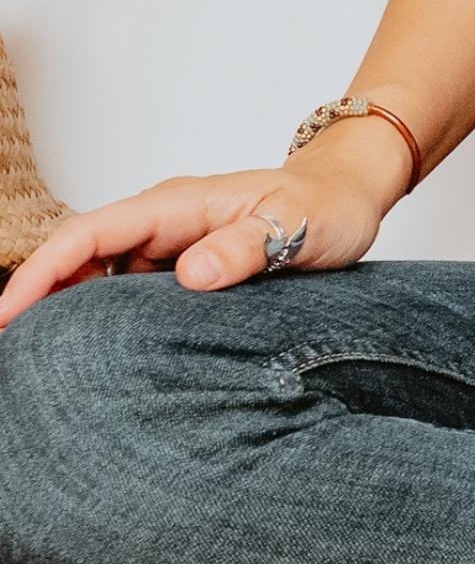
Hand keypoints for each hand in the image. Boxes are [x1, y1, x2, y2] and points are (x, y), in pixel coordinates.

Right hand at [0, 155, 385, 330]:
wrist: (350, 196)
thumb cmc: (327, 204)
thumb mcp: (296, 224)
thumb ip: (247, 246)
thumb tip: (191, 274)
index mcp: (176, 205)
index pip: (88, 234)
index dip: (41, 271)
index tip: (8, 314)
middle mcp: (165, 222)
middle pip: (82, 258)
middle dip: (42, 299)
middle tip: (18, 357)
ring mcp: (173, 244)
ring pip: (105, 279)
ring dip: (77, 314)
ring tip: (50, 367)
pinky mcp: (188, 265)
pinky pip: (137, 292)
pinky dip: (116, 320)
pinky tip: (110, 358)